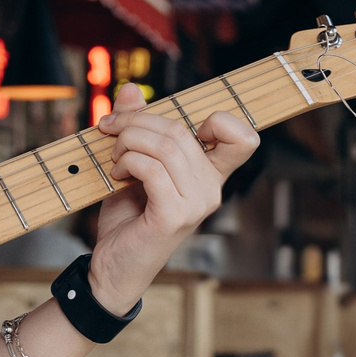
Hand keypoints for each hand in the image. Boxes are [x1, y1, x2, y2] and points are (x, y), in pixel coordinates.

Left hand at [87, 83, 258, 312]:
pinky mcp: (174, 216)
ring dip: (128, 142)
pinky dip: (128, 162)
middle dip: (137, 121)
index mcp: (209, 176)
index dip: (222, 119)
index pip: (245, 139)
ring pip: (165, 146)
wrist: (113, 266)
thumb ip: (137, 128)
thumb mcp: (132, 165)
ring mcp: (196, 204)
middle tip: (110, 130)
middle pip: (181, 131)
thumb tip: (131, 90)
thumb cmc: (127, 218)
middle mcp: (211, 189)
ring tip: (114, 157)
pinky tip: (117, 174)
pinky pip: (152, 169)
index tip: (174, 127)